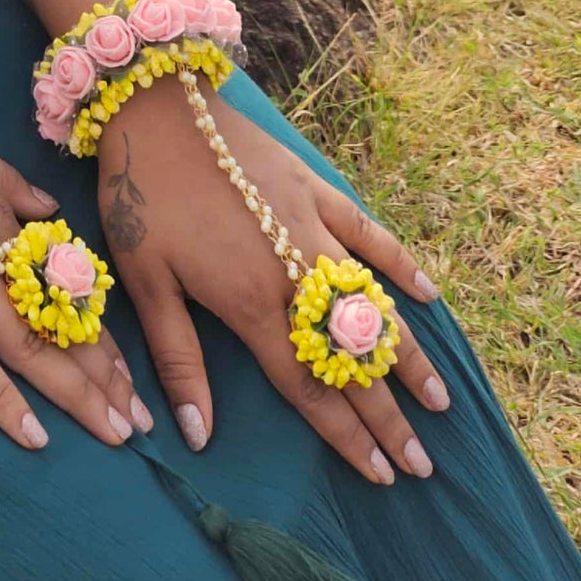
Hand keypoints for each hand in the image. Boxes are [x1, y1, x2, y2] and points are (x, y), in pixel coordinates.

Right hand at [0, 75, 157, 454]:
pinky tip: (32, 434)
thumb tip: (48, 211)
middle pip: (58, 326)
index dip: (99, 336)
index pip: (65, 290)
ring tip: (112, 435)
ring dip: (73, 394)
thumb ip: (10, 184)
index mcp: (5, 221)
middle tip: (138, 424)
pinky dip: (0, 398)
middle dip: (102, 378)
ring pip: (27, 347)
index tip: (128, 376)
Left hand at [96, 81, 452, 487]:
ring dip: (408, 354)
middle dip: (388, 415)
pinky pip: (369, 234)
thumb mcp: (144, 283)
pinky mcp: (315, 189)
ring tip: (439, 399)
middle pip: (350, 359)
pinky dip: (400, 265)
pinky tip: (429, 295)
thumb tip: (199, 436)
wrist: (154, 106)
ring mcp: (311, 228)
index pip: (308, 387)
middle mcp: (292, 273)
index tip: (380, 473)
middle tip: (422, 464)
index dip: (345, 436)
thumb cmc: (141, 197)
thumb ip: (178, 360)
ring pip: (372, 303)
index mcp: (250, 303)